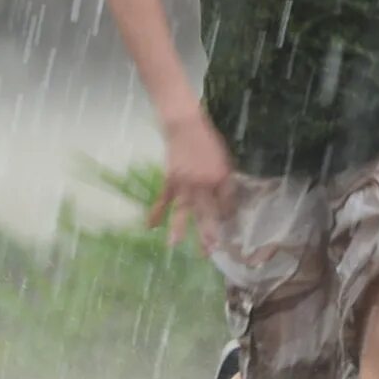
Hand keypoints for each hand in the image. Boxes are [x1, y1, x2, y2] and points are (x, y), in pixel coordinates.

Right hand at [147, 114, 236, 249]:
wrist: (185, 127)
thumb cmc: (208, 142)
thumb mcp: (225, 161)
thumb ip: (225, 182)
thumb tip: (225, 202)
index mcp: (220, 178)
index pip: (226, 203)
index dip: (228, 215)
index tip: (228, 225)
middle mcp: (202, 183)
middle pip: (206, 212)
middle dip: (208, 232)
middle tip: (209, 251)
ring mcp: (184, 183)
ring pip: (182, 209)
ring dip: (178, 228)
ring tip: (174, 245)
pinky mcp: (170, 180)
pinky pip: (163, 199)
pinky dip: (156, 212)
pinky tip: (150, 226)